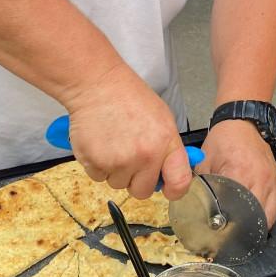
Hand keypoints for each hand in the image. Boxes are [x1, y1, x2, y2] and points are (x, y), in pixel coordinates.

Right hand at [61, 63, 191, 200]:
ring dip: (115, 170)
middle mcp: (144, 156)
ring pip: (118, 184)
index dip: (174, 190)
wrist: (98, 85)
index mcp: (166, 143)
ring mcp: (119, 161)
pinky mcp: (95, 162)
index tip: (168, 189)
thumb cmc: (130, 98)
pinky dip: (97, 165)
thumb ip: (168, 148)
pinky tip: (100, 142)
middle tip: (129, 156)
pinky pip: (98, 177)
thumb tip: (170, 174)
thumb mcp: (162, 118)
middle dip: (136, 179)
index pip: (180, 182)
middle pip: (142, 191)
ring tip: (114, 142)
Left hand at [198, 119, 275, 226]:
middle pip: (256, 215)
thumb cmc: (225, 139)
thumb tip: (193, 205)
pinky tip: (257, 221)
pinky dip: (268, 216)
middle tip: (231, 238)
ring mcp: (272, 180)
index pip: (237, 207)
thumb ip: (201, 184)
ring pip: (270, 215)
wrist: (242, 122)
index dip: (228, 223)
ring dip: (257, 225)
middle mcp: (261, 178)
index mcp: (241, 172)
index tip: (220, 233)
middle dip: (244, 229)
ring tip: (244, 233)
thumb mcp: (206, 161)